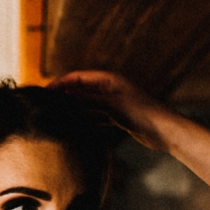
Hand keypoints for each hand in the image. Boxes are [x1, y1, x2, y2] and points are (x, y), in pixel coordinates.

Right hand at [48, 70, 173, 152]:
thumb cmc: (142, 113)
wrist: (164, 131)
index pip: (77, 78)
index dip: (60, 83)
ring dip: (75, 110)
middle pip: (81, 90)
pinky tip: (76, 127)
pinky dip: (86, 120)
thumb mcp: (110, 104)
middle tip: (47, 106)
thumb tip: (64, 96)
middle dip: (65, 96)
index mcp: (108, 80)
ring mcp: (113, 104)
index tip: (44, 93)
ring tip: (58, 118)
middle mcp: (110, 89)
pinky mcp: (118, 118)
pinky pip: (96, 117)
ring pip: (87, 105)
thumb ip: (87, 100)